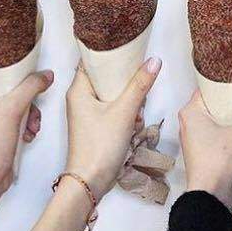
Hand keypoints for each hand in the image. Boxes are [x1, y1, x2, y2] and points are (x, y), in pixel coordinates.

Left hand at [0, 62, 53, 203]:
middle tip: (31, 91)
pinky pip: (11, 116)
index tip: (11, 48)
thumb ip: (32, 86)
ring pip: (8, 100)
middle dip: (20, 88)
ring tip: (31, 122)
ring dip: (26, 109)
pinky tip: (28, 132)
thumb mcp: (13, 108)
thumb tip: (46, 75)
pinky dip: (22, 122)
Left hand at [65, 57, 161, 200]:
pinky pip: (114, 110)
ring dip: (129, 101)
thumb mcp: (124, 111)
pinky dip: (126, 114)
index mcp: (78, 89)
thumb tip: (154, 61)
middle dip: (126, 82)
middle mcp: (80, 99)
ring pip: (113, 95)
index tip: (128, 48)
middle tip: (137, 88)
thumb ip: (140, 85)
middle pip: (106, 77)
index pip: (92, 60)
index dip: (109, 53)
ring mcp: (88, 113)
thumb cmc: (99, 146)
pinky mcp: (96, 126)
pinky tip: (133, 125)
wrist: (90, 182)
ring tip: (135, 113)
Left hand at [178, 91, 231, 208]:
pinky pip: (220, 143)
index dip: (227, 86)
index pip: (208, 88)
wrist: (212, 194)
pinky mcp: (202, 157)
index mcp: (191, 112)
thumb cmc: (220, 160)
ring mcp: (194, 143)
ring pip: (219, 127)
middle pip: (216, 108)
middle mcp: (189, 125)